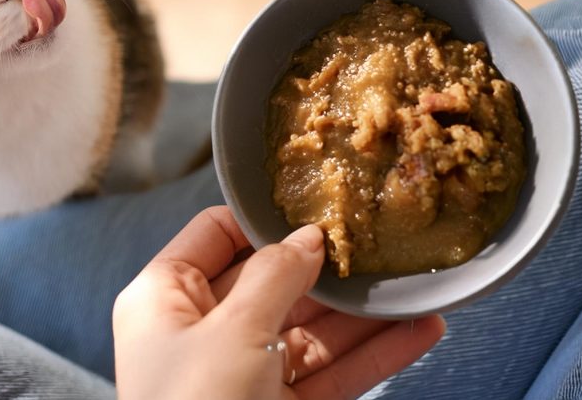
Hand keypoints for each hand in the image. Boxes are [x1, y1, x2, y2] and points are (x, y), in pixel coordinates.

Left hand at [113, 206, 444, 399]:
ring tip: (412, 285)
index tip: (316, 207)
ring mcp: (242, 374)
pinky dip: (371, 355)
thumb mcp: (232, 332)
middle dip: (326, 269)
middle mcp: (200, 331)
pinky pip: (328, 373)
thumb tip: (308, 236)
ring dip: (361, 313)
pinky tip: (417, 332)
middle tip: (378, 245)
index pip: (215, 236)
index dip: (265, 222)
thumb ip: (274, 276)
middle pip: (270, 282)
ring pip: (308, 330)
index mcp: (164, 298)